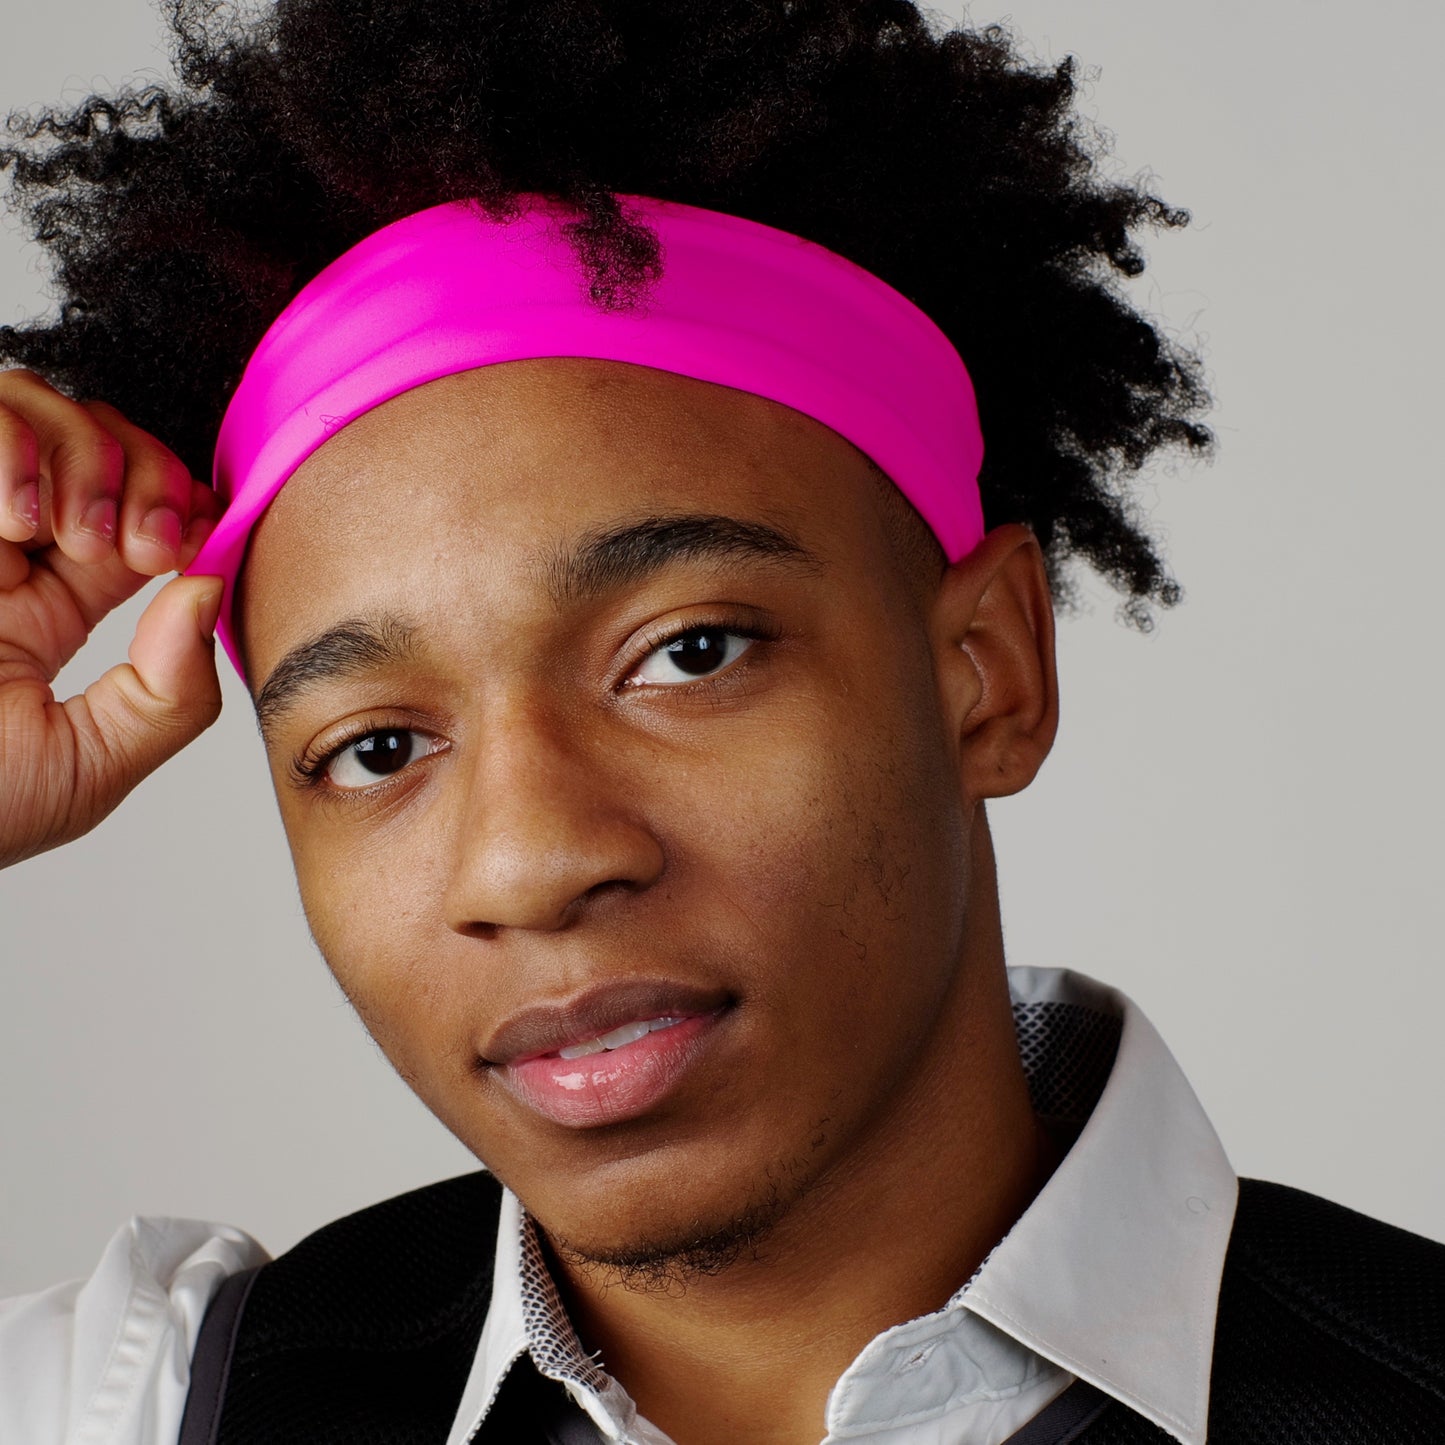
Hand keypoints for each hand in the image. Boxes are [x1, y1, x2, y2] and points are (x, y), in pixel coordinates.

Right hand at [0, 370, 224, 869]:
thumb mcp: (91, 767)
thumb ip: (172, 691)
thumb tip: (211, 586)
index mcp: (44, 606)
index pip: (134, 508)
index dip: (182, 502)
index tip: (205, 536)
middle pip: (91, 436)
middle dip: (144, 470)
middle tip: (145, 546)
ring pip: (27, 403)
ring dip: (81, 455)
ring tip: (75, 537)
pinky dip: (7, 446)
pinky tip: (13, 525)